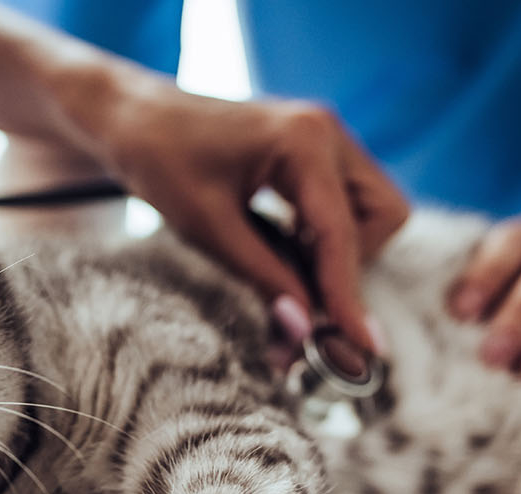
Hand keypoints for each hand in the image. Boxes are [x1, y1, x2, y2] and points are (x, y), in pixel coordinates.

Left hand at [94, 87, 407, 352]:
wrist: (135, 119)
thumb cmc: (161, 161)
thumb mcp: (207, 227)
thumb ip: (263, 277)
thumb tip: (305, 330)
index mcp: (304, 140)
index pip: (342, 234)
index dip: (349, 295)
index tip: (362, 346)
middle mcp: (327, 131)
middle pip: (385, 215)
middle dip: (353, 262)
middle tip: (304, 291)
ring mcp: (325, 137)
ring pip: (373, 211)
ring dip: (342, 251)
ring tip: (288, 272)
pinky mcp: (315, 152)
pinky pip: (347, 203)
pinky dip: (326, 237)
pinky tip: (284, 252)